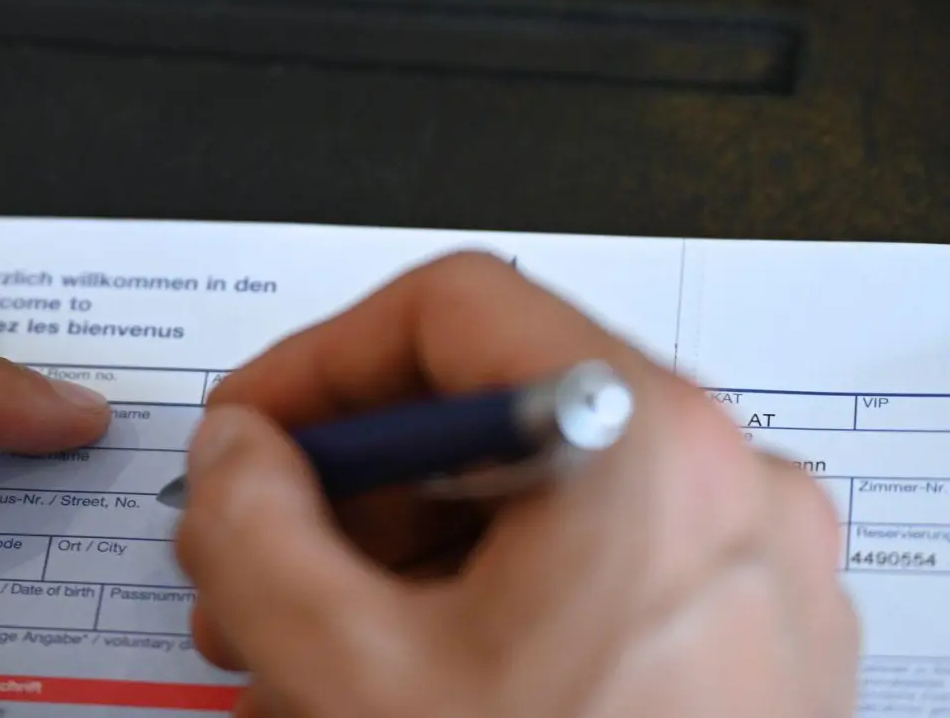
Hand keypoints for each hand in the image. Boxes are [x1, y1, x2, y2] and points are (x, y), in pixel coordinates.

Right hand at [174, 253, 856, 717]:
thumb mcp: (343, 674)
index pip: (451, 310)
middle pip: (492, 410)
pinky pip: (590, 570)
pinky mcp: (751, 642)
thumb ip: (252, 526)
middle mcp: (730, 492)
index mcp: (647, 454)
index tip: (249, 431)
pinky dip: (483, 599)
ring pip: (536, 499)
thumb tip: (235, 455)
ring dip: (400, 553)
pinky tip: (407, 679)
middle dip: (345, 484)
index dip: (317, 364)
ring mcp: (754, 572)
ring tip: (312, 645)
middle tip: (255, 552)